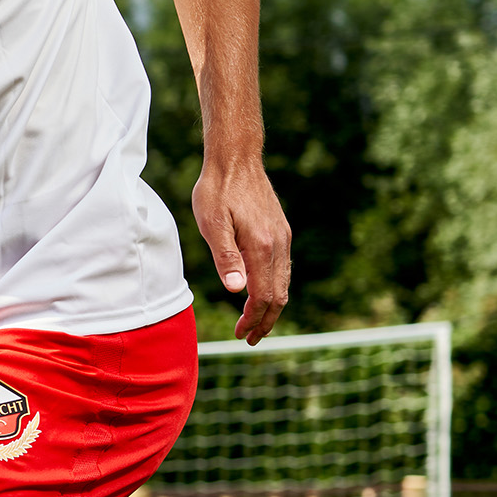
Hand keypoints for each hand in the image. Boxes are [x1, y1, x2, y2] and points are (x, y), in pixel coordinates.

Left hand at [191, 159, 290, 342]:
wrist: (236, 158)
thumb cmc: (217, 189)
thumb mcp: (212, 223)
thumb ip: (226, 257)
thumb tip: (237, 291)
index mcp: (261, 246)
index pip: (262, 296)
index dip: (253, 319)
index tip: (241, 334)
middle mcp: (278, 245)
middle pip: (278, 295)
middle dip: (266, 321)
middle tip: (250, 338)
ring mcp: (282, 237)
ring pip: (284, 283)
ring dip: (272, 307)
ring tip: (256, 322)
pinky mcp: (281, 231)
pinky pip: (284, 268)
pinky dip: (275, 288)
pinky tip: (262, 291)